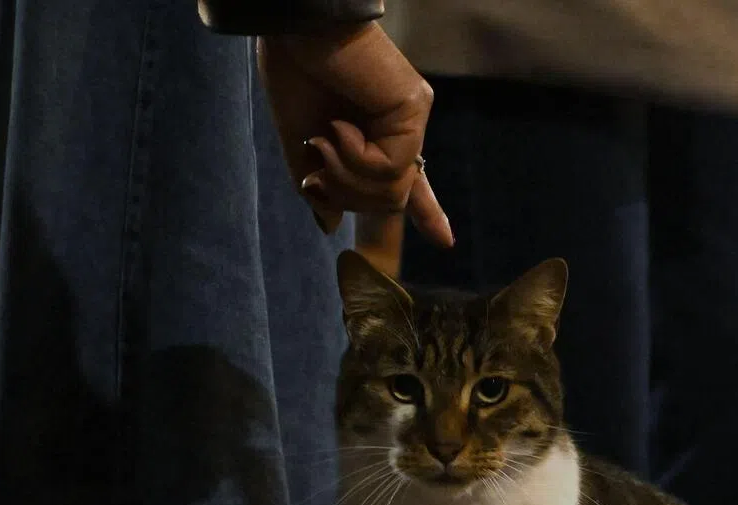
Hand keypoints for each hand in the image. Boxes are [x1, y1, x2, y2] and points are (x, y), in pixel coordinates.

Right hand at [258, 23, 452, 246]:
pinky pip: (389, 169)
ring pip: (391, 194)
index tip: (445, 242)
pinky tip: (339, 126)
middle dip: (347, 197)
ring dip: (346, 179)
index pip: (408, 183)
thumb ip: (319, 185)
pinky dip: (354, 158)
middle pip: (389, 202)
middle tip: (316, 170)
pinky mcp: (414, 107)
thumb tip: (331, 225)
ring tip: (324, 140)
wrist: (292, 29)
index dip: (427, 214)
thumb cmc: (294, 74)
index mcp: (379, 136)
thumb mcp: (300, 143)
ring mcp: (410, 118)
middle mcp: (401, 129)